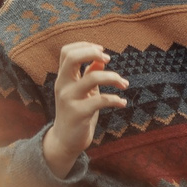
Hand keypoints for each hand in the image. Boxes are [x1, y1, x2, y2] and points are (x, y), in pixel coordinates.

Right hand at [42, 41, 128, 178]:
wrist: (65, 141)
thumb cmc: (76, 113)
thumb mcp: (83, 92)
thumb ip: (89, 75)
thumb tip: (101, 59)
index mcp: (63, 78)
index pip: (67, 51)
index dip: (85, 46)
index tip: (101, 51)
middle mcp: (63, 85)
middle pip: (72, 57)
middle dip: (93, 52)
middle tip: (109, 58)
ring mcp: (69, 99)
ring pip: (92, 78)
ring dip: (114, 78)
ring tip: (124, 84)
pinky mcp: (79, 113)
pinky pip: (101, 100)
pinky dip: (116, 100)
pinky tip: (122, 103)